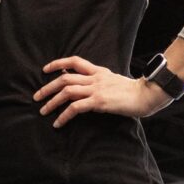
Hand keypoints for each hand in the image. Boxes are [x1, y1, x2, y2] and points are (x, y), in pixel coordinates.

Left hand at [35, 56, 161, 125]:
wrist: (146, 95)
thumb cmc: (133, 92)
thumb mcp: (114, 81)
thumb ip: (100, 82)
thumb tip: (87, 88)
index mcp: (99, 71)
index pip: (75, 61)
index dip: (58, 64)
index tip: (46, 70)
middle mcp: (95, 78)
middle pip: (65, 77)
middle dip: (48, 87)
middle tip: (37, 96)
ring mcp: (96, 89)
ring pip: (67, 91)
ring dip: (52, 101)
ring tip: (43, 111)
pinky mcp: (99, 101)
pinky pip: (75, 107)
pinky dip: (64, 115)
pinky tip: (58, 123)